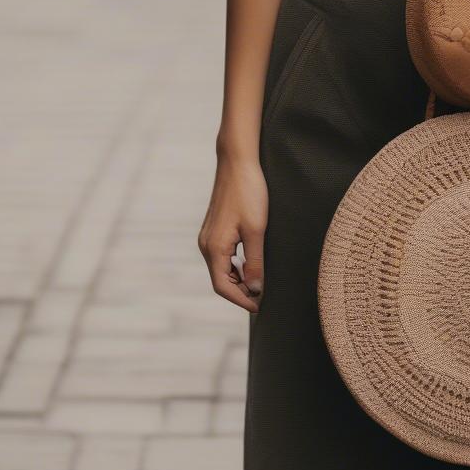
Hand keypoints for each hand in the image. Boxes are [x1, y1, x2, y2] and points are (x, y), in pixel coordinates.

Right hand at [198, 153, 267, 312]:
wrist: (237, 163)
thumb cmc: (249, 193)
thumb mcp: (257, 230)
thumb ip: (255, 262)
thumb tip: (255, 289)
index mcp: (214, 248)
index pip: (223, 287)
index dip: (241, 299)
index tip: (260, 306)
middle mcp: (206, 244)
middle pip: (220, 280)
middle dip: (240, 291)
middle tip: (263, 297)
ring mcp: (208, 236)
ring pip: (221, 268)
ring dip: (239, 278)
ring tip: (260, 282)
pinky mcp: (214, 229)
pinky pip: (222, 256)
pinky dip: (236, 265)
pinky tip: (252, 263)